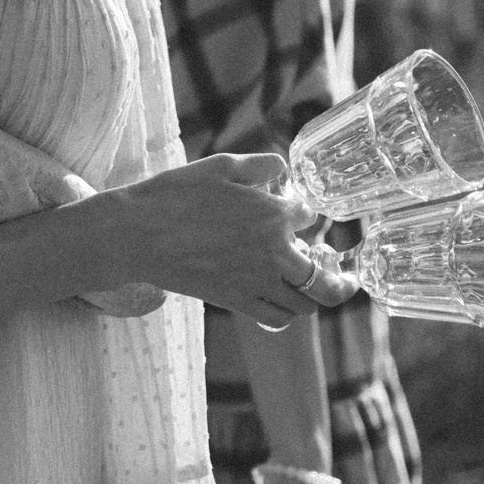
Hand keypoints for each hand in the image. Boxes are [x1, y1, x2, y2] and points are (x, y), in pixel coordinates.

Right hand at [95, 154, 357, 327]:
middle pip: (324, 279)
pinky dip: (286, 312)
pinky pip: (277, 318)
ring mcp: (254, 282)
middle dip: (340, 279)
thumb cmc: (175, 194)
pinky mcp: (235, 302)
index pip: (310, 216)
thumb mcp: (221, 165)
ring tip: (308, 285)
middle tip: (346, 277)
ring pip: (304, 304)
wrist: (137, 234)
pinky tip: (281, 299)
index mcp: (270, 214)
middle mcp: (271, 252)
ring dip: (311, 294)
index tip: (297, 210)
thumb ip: (261, 166)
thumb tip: (285, 171)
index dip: (305, 211)